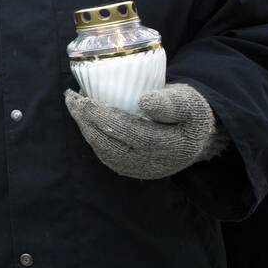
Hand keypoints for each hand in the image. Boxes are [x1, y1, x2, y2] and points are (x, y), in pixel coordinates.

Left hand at [64, 83, 226, 179]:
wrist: (196, 138)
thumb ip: (172, 103)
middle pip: (108, 142)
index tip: (84, 97)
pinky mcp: (131, 170)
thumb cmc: (190, 114)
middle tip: (70, 97)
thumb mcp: (189, 103)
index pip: (125, 131)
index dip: (101, 115)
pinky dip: (92, 137)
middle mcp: (151, 163)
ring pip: (104, 151)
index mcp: (167, 145)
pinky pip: (106, 156)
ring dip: (85, 128)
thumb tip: (144, 102)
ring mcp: (139, 170)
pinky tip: (83, 120)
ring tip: (73, 105)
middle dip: (85, 119)